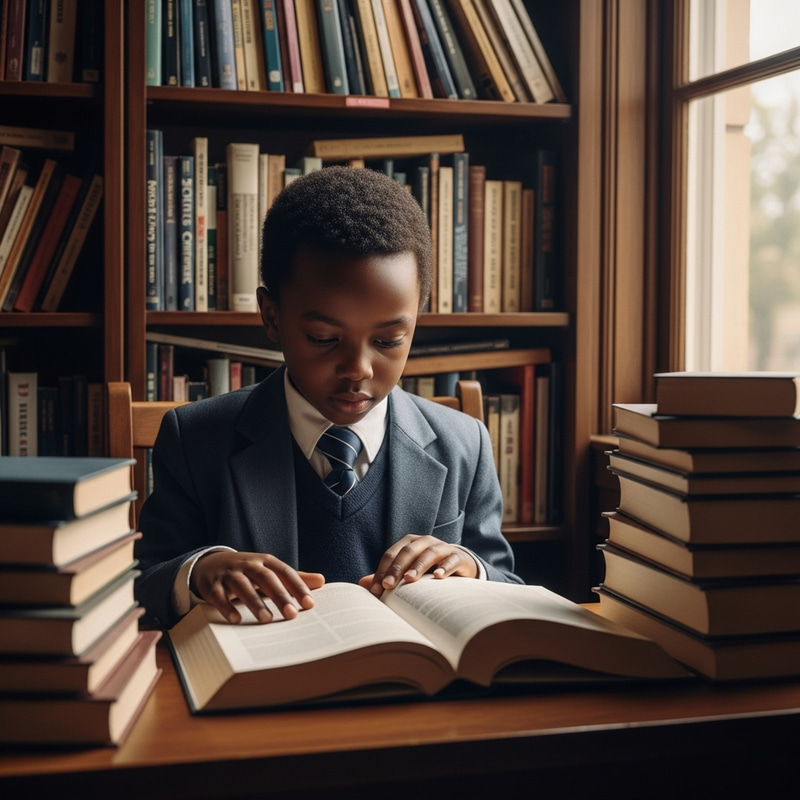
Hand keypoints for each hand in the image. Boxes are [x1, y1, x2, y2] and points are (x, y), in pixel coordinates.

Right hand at [191, 551, 324, 623]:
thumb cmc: (248, 571)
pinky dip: (227, 607)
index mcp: (265, 561)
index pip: (285, 572)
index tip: (310, 604)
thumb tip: (322, 581)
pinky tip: (236, 620)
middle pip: (265, 578)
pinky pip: (219, 596)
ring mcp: (229, 574)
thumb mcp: (270, 571)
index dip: (297, 587)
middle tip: (292, 615)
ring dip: (255, 603)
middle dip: (279, 596)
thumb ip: (294, 577)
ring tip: (267, 620)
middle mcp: (247, 565)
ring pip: (242, 586)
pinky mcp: (212, 585)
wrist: (211, 563)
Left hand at [358, 535, 477, 596]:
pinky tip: (439, 577)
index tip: (376, 590)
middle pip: (408, 552)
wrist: (460, 568)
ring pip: (429, 553)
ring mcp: (443, 547)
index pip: (392, 554)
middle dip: (396, 569)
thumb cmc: (428, 571)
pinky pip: (452, 559)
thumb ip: (387, 577)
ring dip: (418, 566)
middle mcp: (425, 542)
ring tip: (409, 579)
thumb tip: (362, 583)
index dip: (382, 570)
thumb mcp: (407, 573)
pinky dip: (445, 567)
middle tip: (388, 586)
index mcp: (409, 543)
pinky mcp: (459, 556)